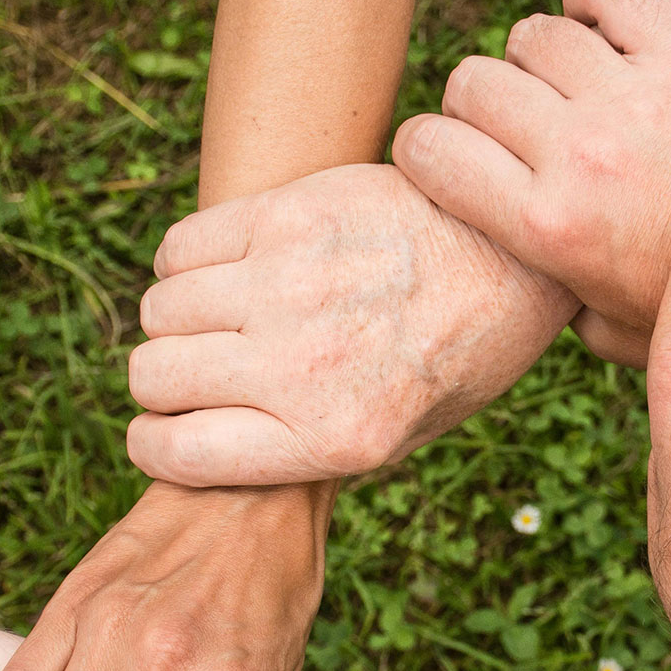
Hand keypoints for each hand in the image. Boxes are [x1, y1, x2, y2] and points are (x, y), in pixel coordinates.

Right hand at [126, 163, 578, 485]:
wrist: (516, 257)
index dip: (156, 445)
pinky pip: (181, 246)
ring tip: (224, 318)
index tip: (165, 432)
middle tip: (204, 372)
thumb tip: (215, 445)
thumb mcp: (404, 436)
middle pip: (153, 376)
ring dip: (178, 321)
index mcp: (334, 438)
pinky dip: (187, 263)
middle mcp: (303, 367)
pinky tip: (231, 270)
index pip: (176, 453)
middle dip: (165, 383)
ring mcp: (290, 286)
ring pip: (159, 310)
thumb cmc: (461, 355)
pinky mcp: (289, 216)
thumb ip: (309, 449)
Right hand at [392, 0, 670, 365]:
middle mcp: (583, 157)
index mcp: (547, 229)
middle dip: (475, 105)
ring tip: (563, 92)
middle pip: (473, 82)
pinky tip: (599, 35)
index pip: (428, 149)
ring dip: (536, 60)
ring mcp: (638, 100)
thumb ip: (541, 305)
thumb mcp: (601, 328)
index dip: (423, 148)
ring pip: (534, 35)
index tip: (442, 157)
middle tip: (509, 130)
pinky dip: (592, 1)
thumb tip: (499, 289)